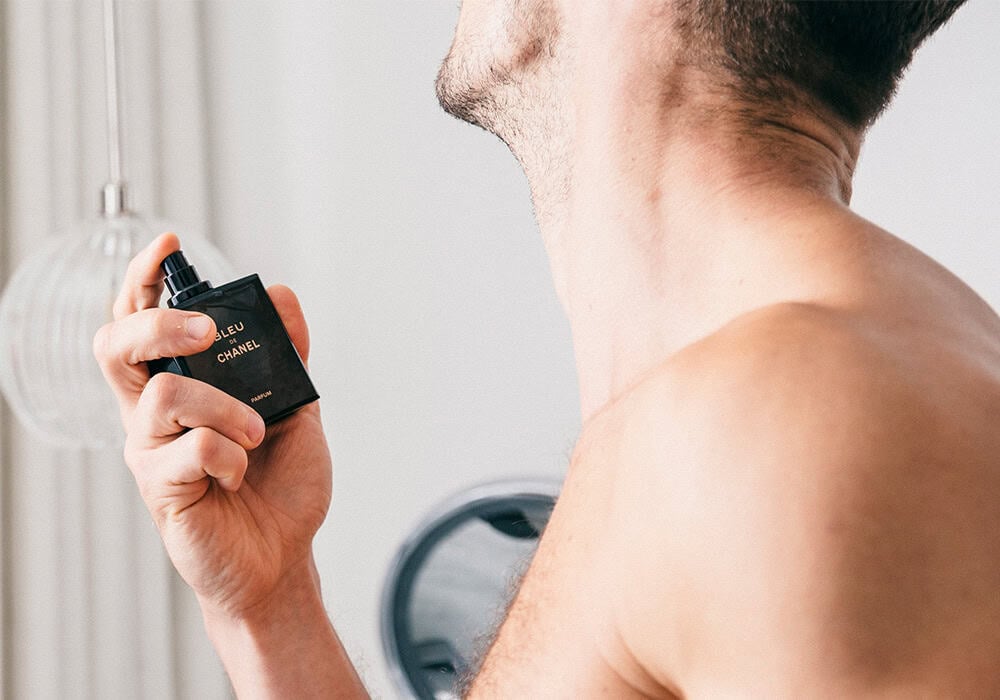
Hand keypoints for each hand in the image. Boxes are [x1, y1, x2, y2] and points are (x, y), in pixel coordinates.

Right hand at [94, 232, 331, 617]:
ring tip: (256, 436)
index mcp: (180, 389)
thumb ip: (285, 356)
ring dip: (227, 408)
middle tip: (206, 331)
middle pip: (117, 344)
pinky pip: (192, 448)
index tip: (170, 244)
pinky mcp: (161, 488)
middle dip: (159, 322)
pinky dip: (232, 455)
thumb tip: (281, 294)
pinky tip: (241, 475)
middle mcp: (152, 416)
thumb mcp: (294, 409)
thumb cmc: (279, 486)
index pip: (141, 324)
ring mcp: (151, 451)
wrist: (282, 557)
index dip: (143, 280)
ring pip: (166, 393)